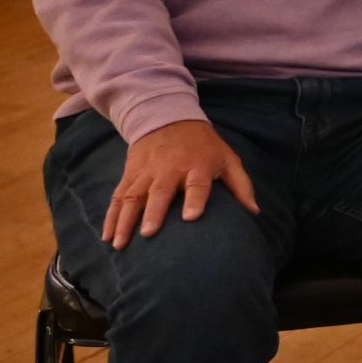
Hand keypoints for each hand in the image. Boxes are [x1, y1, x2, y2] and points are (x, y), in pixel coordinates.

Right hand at [102, 119, 259, 249]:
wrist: (168, 118)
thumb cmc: (204, 146)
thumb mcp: (228, 159)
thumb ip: (241, 185)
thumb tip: (254, 212)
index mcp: (197, 166)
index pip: (197, 184)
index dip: (195, 199)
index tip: (191, 218)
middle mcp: (169, 169)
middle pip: (160, 192)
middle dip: (154, 212)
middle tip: (148, 233)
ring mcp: (146, 172)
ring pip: (132, 197)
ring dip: (124, 220)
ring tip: (120, 244)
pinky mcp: (130, 174)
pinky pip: (118, 197)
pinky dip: (111, 216)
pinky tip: (108, 236)